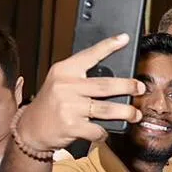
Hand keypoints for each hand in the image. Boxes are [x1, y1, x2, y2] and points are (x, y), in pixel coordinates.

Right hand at [15, 34, 144, 150]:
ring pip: (106, 109)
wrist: (31, 128)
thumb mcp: (59, 83)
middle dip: (128, 86)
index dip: (109, 46)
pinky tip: (104, 131)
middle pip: (106, 85)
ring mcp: (69, 106)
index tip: (124, 38)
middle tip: (140, 87)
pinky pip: (97, 129)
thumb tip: (114, 78)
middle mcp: (66, 86)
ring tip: (135, 114)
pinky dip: (104, 132)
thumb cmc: (50, 104)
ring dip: (125, 112)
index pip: (90, 55)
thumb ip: (80, 78)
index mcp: (64, 71)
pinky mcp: (71, 126)